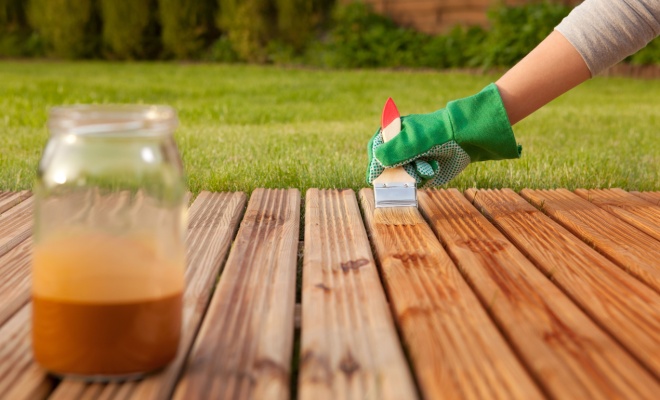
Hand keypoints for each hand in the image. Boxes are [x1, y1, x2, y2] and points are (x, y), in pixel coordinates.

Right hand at [366, 83, 521, 186]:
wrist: (465, 138)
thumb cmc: (437, 134)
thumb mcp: (413, 141)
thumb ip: (394, 150)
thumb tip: (377, 161)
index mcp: (393, 132)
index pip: (376, 148)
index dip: (374, 163)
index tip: (374, 177)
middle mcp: (400, 146)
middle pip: (387, 166)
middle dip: (397, 172)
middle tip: (408, 172)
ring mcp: (412, 158)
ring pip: (401, 175)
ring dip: (413, 174)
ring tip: (428, 166)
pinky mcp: (423, 169)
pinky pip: (415, 180)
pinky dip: (423, 177)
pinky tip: (433, 168)